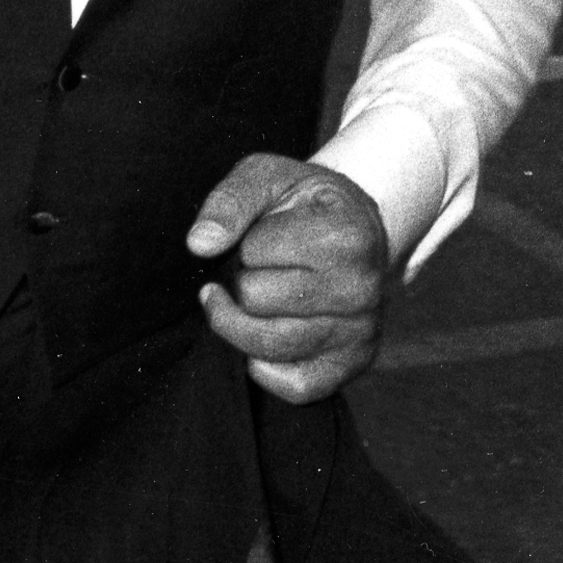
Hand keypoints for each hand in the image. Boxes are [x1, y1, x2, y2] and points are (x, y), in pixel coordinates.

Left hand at [188, 154, 391, 403]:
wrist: (348, 224)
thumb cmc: (298, 200)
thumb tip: (199, 244)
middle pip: (256, 301)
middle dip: (241, 281)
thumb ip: (230, 202)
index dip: (245, 244)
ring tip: (243, 297)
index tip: (263, 234)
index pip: (255, 255)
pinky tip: (258, 340)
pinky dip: (266, 369)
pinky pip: (299, 386)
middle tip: (259, 266)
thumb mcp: (264, 176)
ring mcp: (362, 330)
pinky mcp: (353, 362)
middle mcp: (363, 290)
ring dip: (240, 321)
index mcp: (347, 237)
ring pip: (269, 346)